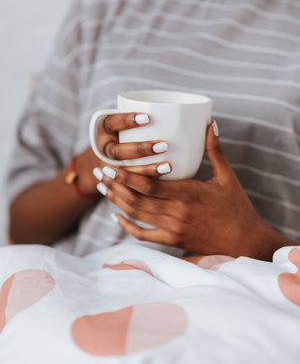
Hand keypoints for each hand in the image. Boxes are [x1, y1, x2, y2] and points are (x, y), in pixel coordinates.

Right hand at [76, 112, 170, 193]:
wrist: (107, 157)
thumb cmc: (126, 132)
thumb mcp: (128, 121)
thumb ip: (149, 115)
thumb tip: (193, 113)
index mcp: (104, 129)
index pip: (112, 122)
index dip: (127, 120)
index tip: (148, 118)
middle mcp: (102, 148)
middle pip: (117, 151)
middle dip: (139, 149)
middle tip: (164, 145)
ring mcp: (105, 167)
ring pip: (122, 172)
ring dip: (144, 170)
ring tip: (167, 167)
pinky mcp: (113, 183)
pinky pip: (126, 188)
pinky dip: (142, 187)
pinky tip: (161, 187)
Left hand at [96, 122, 289, 258]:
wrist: (245, 242)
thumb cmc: (237, 208)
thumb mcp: (227, 177)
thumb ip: (215, 151)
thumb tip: (210, 123)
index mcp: (188, 194)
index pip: (149, 185)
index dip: (126, 176)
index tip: (110, 164)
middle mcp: (177, 213)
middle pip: (136, 200)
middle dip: (114, 185)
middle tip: (100, 172)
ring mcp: (173, 229)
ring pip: (137, 216)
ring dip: (117, 201)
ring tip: (103, 187)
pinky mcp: (173, 241)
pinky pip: (144, 236)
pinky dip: (127, 227)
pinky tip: (117, 217)